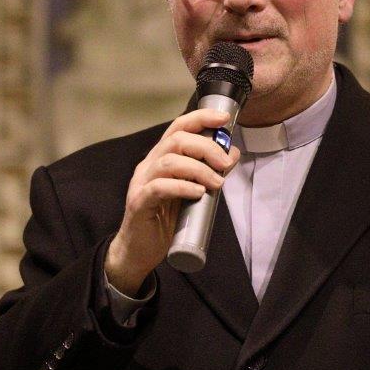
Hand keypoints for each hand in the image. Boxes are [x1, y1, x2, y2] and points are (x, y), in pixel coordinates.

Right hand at [105, 109, 239, 294]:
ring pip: (169, 162)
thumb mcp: (190, 192)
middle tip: (225, 164)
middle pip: (176, 141)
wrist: (138, 251)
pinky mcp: (139, 203)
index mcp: (160, 159)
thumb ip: (206, 173)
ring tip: (217, 183)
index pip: (178, 128)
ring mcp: (141, 183)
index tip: (223, 118)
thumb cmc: (163, 221)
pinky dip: (182, 187)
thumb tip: (231, 154)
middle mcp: (148, 166)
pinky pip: (159, 187)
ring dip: (198, 169)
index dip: (200, 118)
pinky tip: (198, 192)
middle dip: (206, 147)